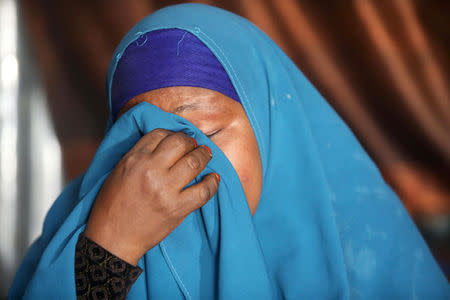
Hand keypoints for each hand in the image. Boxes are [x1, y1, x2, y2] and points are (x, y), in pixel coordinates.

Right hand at [84, 129, 218, 264]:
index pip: (160, 134)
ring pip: (194, 162)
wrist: (113, 238)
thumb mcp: (119, 171)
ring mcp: (165, 189)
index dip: (173, 134)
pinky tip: (213, 178)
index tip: (179, 140)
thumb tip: (166, 145)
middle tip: (195, 146)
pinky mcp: (177, 208)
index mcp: (134, 159)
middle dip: (191, 142)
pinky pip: (203, 190)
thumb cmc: (112, 205)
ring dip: (204, 156)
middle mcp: (151, 170)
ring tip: (206, 156)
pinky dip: (212, 182)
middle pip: (180, 143)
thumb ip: (140, 155)